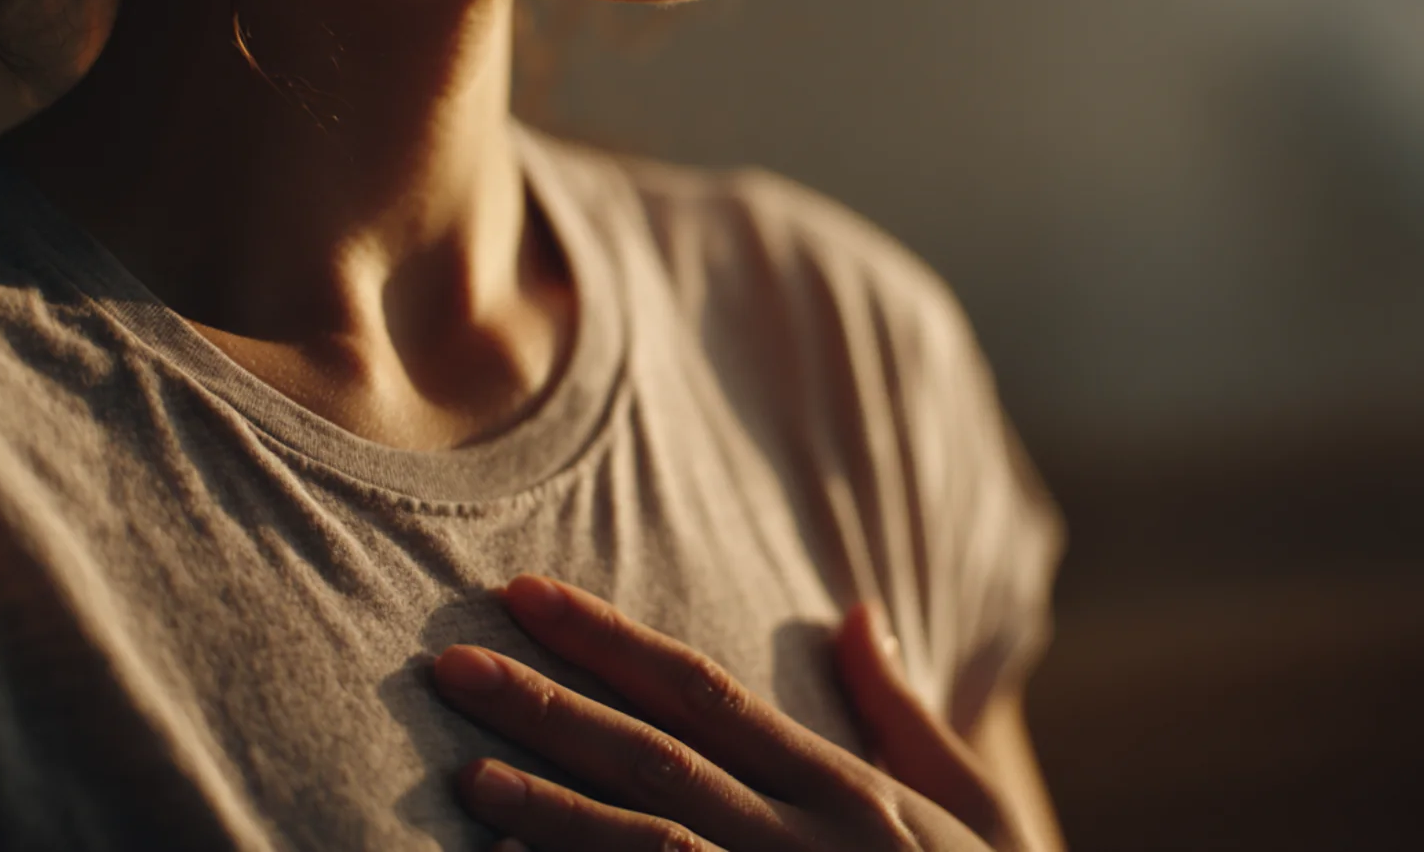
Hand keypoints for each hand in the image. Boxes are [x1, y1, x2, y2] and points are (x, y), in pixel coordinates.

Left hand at [431, 575, 1030, 851]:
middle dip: (547, 704)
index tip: (527, 596)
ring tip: (466, 777)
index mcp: (844, 787)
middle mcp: (804, 838)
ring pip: (649, 846)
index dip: (608, 641)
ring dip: (553, 812)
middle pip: (655, 756)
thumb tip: (856, 612)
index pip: (703, 692)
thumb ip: (905, 716)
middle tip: (448, 663)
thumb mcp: (974, 810)